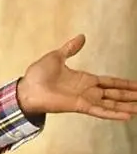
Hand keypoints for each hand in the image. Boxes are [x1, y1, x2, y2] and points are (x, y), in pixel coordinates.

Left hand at [17, 34, 136, 120]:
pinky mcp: (79, 106)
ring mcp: (85, 100)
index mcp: (84, 80)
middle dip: (130, 96)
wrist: (26, 88)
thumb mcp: (57, 56)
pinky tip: (127, 116)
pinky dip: (113, 113)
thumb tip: (82, 37)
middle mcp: (87, 91)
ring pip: (111, 104)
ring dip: (127, 106)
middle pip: (115, 94)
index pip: (110, 82)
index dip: (124, 84)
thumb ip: (71, 48)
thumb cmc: (37, 75)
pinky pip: (100, 110)